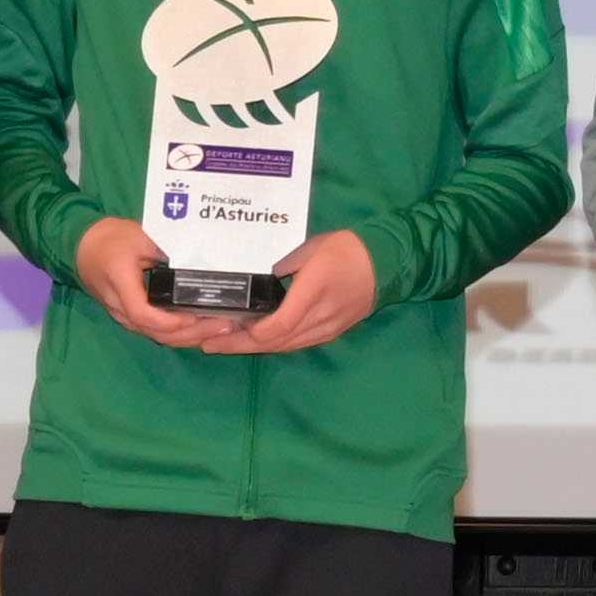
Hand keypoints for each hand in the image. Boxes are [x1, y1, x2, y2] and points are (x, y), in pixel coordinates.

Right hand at [74, 213, 239, 349]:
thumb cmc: (113, 238)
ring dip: (188, 337)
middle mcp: (119, 305)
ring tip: (220, 329)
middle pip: (153, 331)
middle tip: (224, 325)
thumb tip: (205, 260)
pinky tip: (202, 328)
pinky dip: (178, 334)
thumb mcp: (142, 235)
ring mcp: (122, 315)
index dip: (169, 321)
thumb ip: (169, 249)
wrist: (84, 246)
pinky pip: (154, 331)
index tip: (193, 315)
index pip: (141, 313)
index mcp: (120, 281)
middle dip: (190, 333)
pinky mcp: (129, 317)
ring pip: (155, 336)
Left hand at [196, 228, 381, 355]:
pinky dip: (274, 344)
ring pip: (285, 346)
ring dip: (254, 348)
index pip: (280, 325)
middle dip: (240, 345)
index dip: (251, 334)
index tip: (225, 328)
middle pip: (277, 342)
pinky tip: (256, 342)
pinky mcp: (331, 333)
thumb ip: (282, 264)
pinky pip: (297, 344)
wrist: (386, 264)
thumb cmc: (347, 250)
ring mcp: (327, 329)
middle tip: (209, 345)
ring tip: (225, 345)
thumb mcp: (310, 247)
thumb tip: (260, 279)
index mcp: (313, 292)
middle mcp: (320, 317)